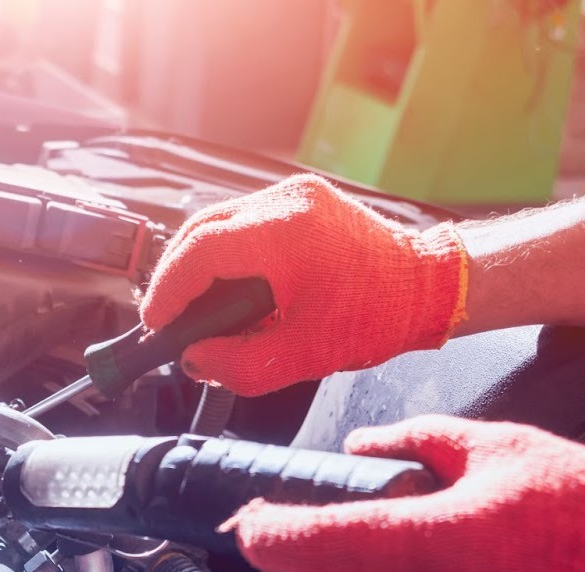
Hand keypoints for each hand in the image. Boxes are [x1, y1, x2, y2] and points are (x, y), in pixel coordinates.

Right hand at [139, 174, 467, 396]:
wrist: (428, 286)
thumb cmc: (378, 316)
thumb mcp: (302, 357)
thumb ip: (237, 364)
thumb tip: (195, 359)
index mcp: (286, 234)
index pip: (200, 251)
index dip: (168, 288)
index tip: (156, 320)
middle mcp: (287, 202)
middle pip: (202, 229)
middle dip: (176, 275)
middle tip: (167, 316)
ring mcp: (295, 194)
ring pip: (220, 222)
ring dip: (200, 263)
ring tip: (196, 307)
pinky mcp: (302, 200)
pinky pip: (246, 222)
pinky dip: (227, 253)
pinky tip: (228, 287)